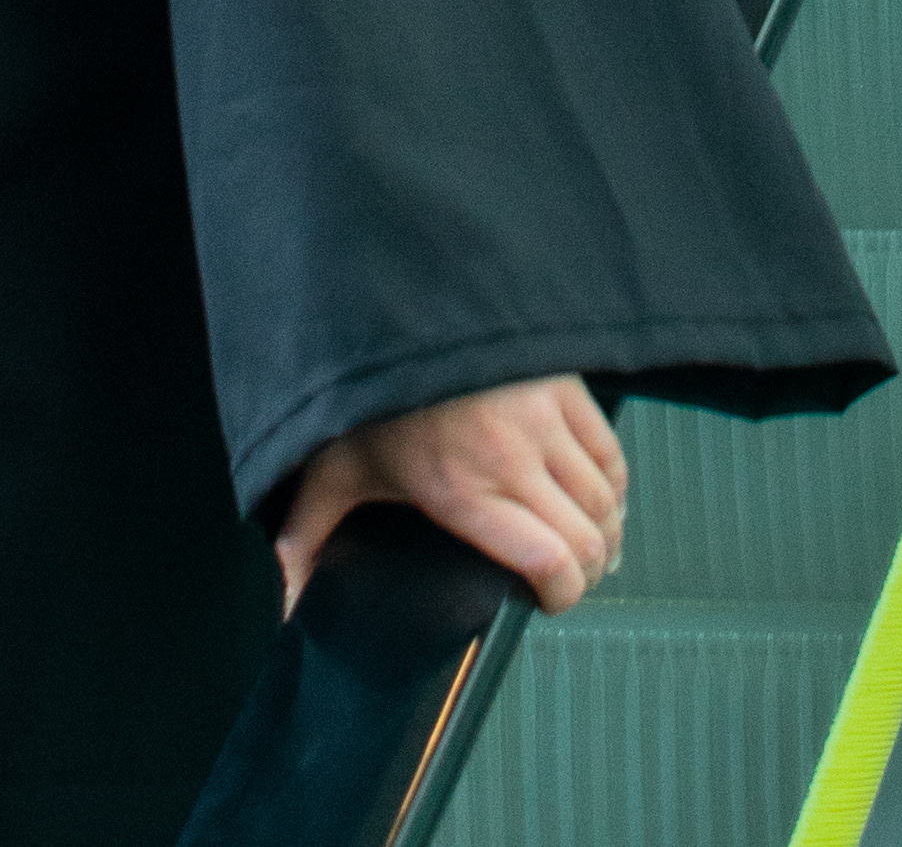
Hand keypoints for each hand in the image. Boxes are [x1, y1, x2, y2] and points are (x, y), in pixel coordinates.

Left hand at [274, 377, 626, 616]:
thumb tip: (287, 602)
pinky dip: (614, 483)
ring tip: (589, 545)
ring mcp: (544, 416)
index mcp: (462, 489)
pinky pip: (610, 449)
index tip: (549, 600)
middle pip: (588, 537)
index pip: (550, 560)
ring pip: (606, 496)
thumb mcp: (330, 469)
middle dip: (586, 572)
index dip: (563, 595)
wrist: (394, 298)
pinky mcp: (563, 383)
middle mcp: (512, 457)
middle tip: (568, 579)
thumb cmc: (364, 389)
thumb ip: (307, 539)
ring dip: (606, 531)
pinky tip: (600, 497)